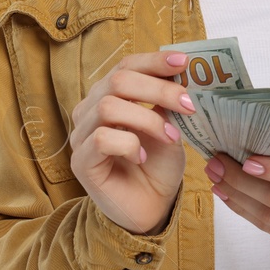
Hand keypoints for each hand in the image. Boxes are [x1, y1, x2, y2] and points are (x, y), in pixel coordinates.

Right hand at [69, 50, 196, 235]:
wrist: (150, 208)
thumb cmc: (157, 166)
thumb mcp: (169, 126)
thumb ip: (168, 102)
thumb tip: (182, 73)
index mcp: (110, 95)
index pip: (126, 66)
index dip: (153, 61)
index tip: (182, 62)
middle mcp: (90, 110)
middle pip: (118, 81)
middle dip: (158, 89)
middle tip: (187, 103)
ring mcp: (82, 135)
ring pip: (109, 107)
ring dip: (148, 119)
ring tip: (171, 136)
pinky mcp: (81, 161)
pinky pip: (102, 139)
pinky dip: (130, 144)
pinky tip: (142, 157)